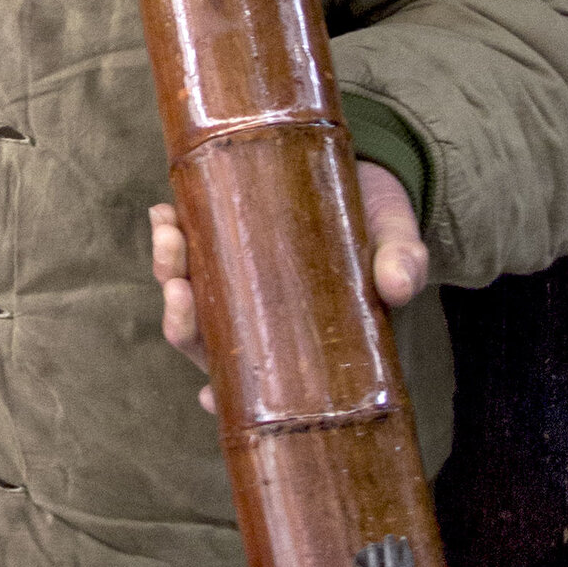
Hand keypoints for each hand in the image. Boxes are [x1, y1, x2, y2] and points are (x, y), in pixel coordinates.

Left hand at [149, 168, 429, 412]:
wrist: (366, 169)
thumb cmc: (381, 222)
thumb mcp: (399, 239)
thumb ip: (403, 262)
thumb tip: (399, 285)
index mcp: (300, 340)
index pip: (257, 383)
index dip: (228, 395)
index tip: (210, 397)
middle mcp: (259, 320)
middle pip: (206, 343)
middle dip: (182, 320)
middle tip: (180, 288)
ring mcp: (235, 283)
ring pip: (187, 298)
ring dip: (168, 270)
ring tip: (170, 232)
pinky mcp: (222, 242)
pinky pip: (184, 252)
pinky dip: (170, 235)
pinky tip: (164, 212)